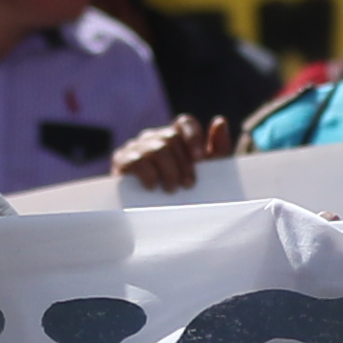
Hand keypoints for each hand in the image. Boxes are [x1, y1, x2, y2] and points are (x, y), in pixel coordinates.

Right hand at [109, 117, 224, 195]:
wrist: (151, 220)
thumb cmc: (182, 193)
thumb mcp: (205, 173)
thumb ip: (217, 148)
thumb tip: (220, 121)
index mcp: (175, 137)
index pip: (184, 123)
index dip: (194, 137)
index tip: (200, 158)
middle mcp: (155, 137)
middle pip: (171, 137)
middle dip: (183, 163)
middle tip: (188, 185)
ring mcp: (137, 147)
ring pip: (157, 148)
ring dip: (168, 170)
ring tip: (172, 189)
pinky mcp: (122, 161)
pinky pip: (137, 160)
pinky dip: (148, 174)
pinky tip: (152, 187)